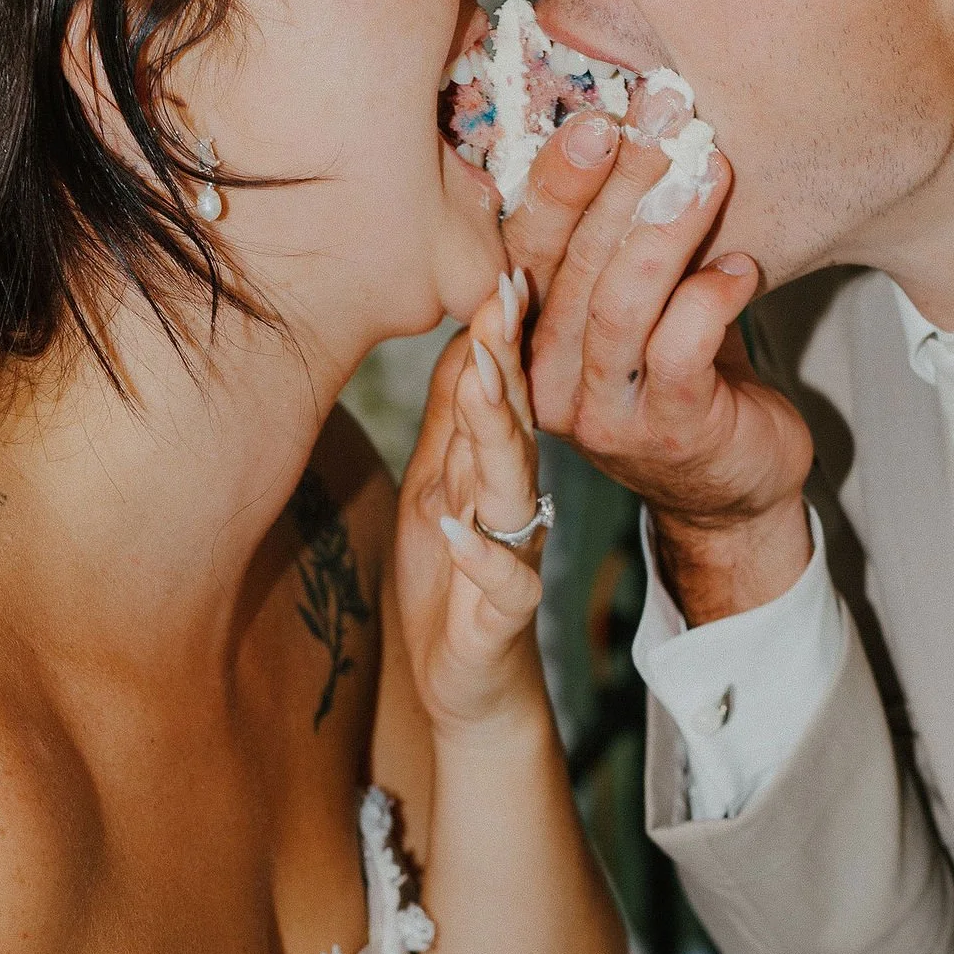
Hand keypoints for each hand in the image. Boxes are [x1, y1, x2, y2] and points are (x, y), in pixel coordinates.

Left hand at [394, 277, 549, 732]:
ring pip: (514, 489)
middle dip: (507, 363)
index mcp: (492, 469)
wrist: (470, 685)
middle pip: (514, 424)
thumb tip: (467, 333)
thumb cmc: (452, 580)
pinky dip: (483, 557)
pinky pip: (504, 583)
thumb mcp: (438, 484)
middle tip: (501, 300)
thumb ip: (455, 418)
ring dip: (500, 438)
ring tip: (486, 387)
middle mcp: (511, 503)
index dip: (501, 334)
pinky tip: (462, 529)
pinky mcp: (503, 617)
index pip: (502, 390)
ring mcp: (512, 557)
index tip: (500, 269)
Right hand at [503, 111, 815, 623]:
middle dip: (619, 183)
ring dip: (666, 227)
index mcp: (532, 341)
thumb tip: (637, 130)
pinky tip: (740, 265)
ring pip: (620, 303)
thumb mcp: (642, 309)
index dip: (558, 183)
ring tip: (709, 170)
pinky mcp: (669, 430)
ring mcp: (605, 413)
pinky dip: (710, 295)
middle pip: (571, 267)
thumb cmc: (689, 383)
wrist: (736, 492)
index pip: (526, 251)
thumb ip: (620, 246)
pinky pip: (680, 347)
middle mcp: (552, 381)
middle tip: (663, 118)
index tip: (599, 117)